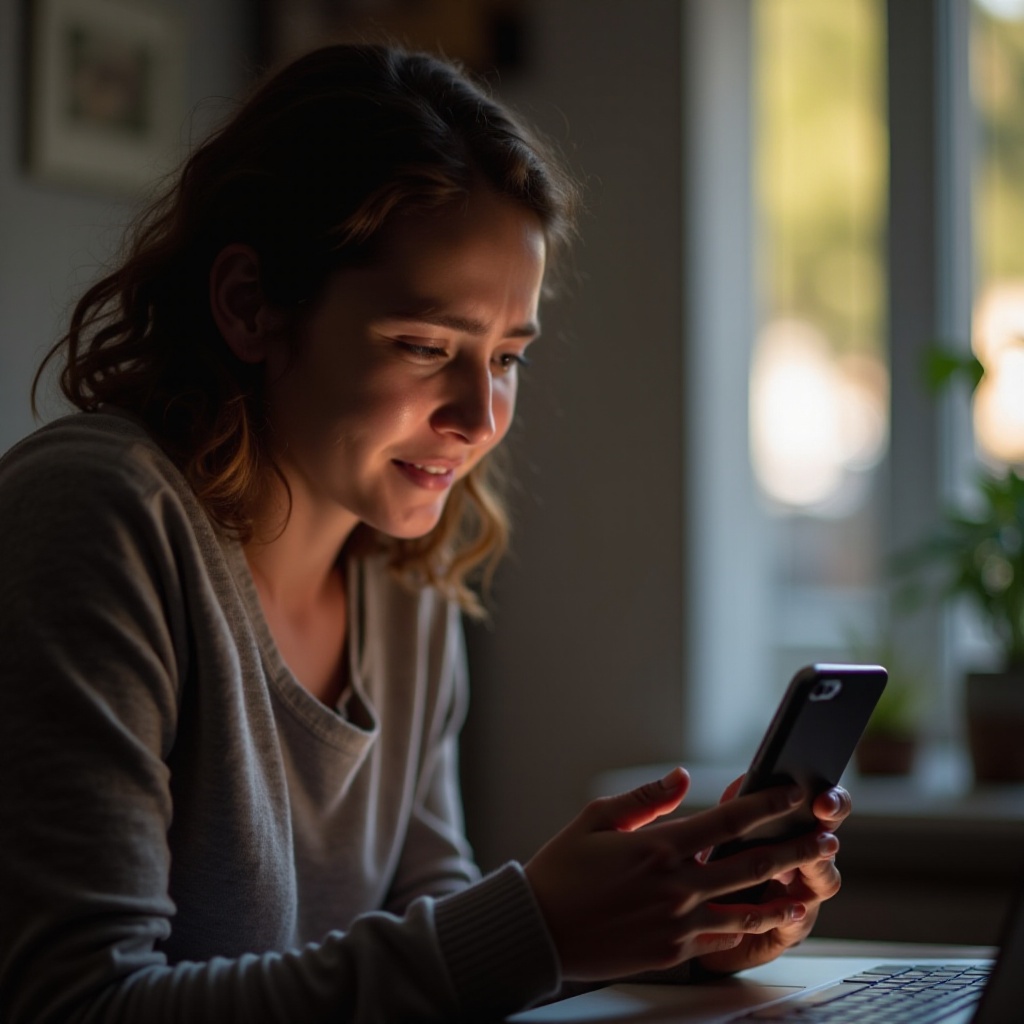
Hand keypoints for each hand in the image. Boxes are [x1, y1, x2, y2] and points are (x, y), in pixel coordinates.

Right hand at [524, 768, 821, 981]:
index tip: (792, 792)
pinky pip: (721, 939)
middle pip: (752, 864)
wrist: (540, 930)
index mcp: (659, 847)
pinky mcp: (674, 951)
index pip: (727, 820)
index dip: (765, 803)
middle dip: (794, 848)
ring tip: (810, 888)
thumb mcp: (596, 818)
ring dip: (784, 895)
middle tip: (826, 838)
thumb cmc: (564, 870)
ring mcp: (678, 923)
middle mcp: (677, 886)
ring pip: (747, 909)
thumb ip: (646, 798)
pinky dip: (747, 929)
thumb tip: (682, 776)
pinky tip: (764, 923)